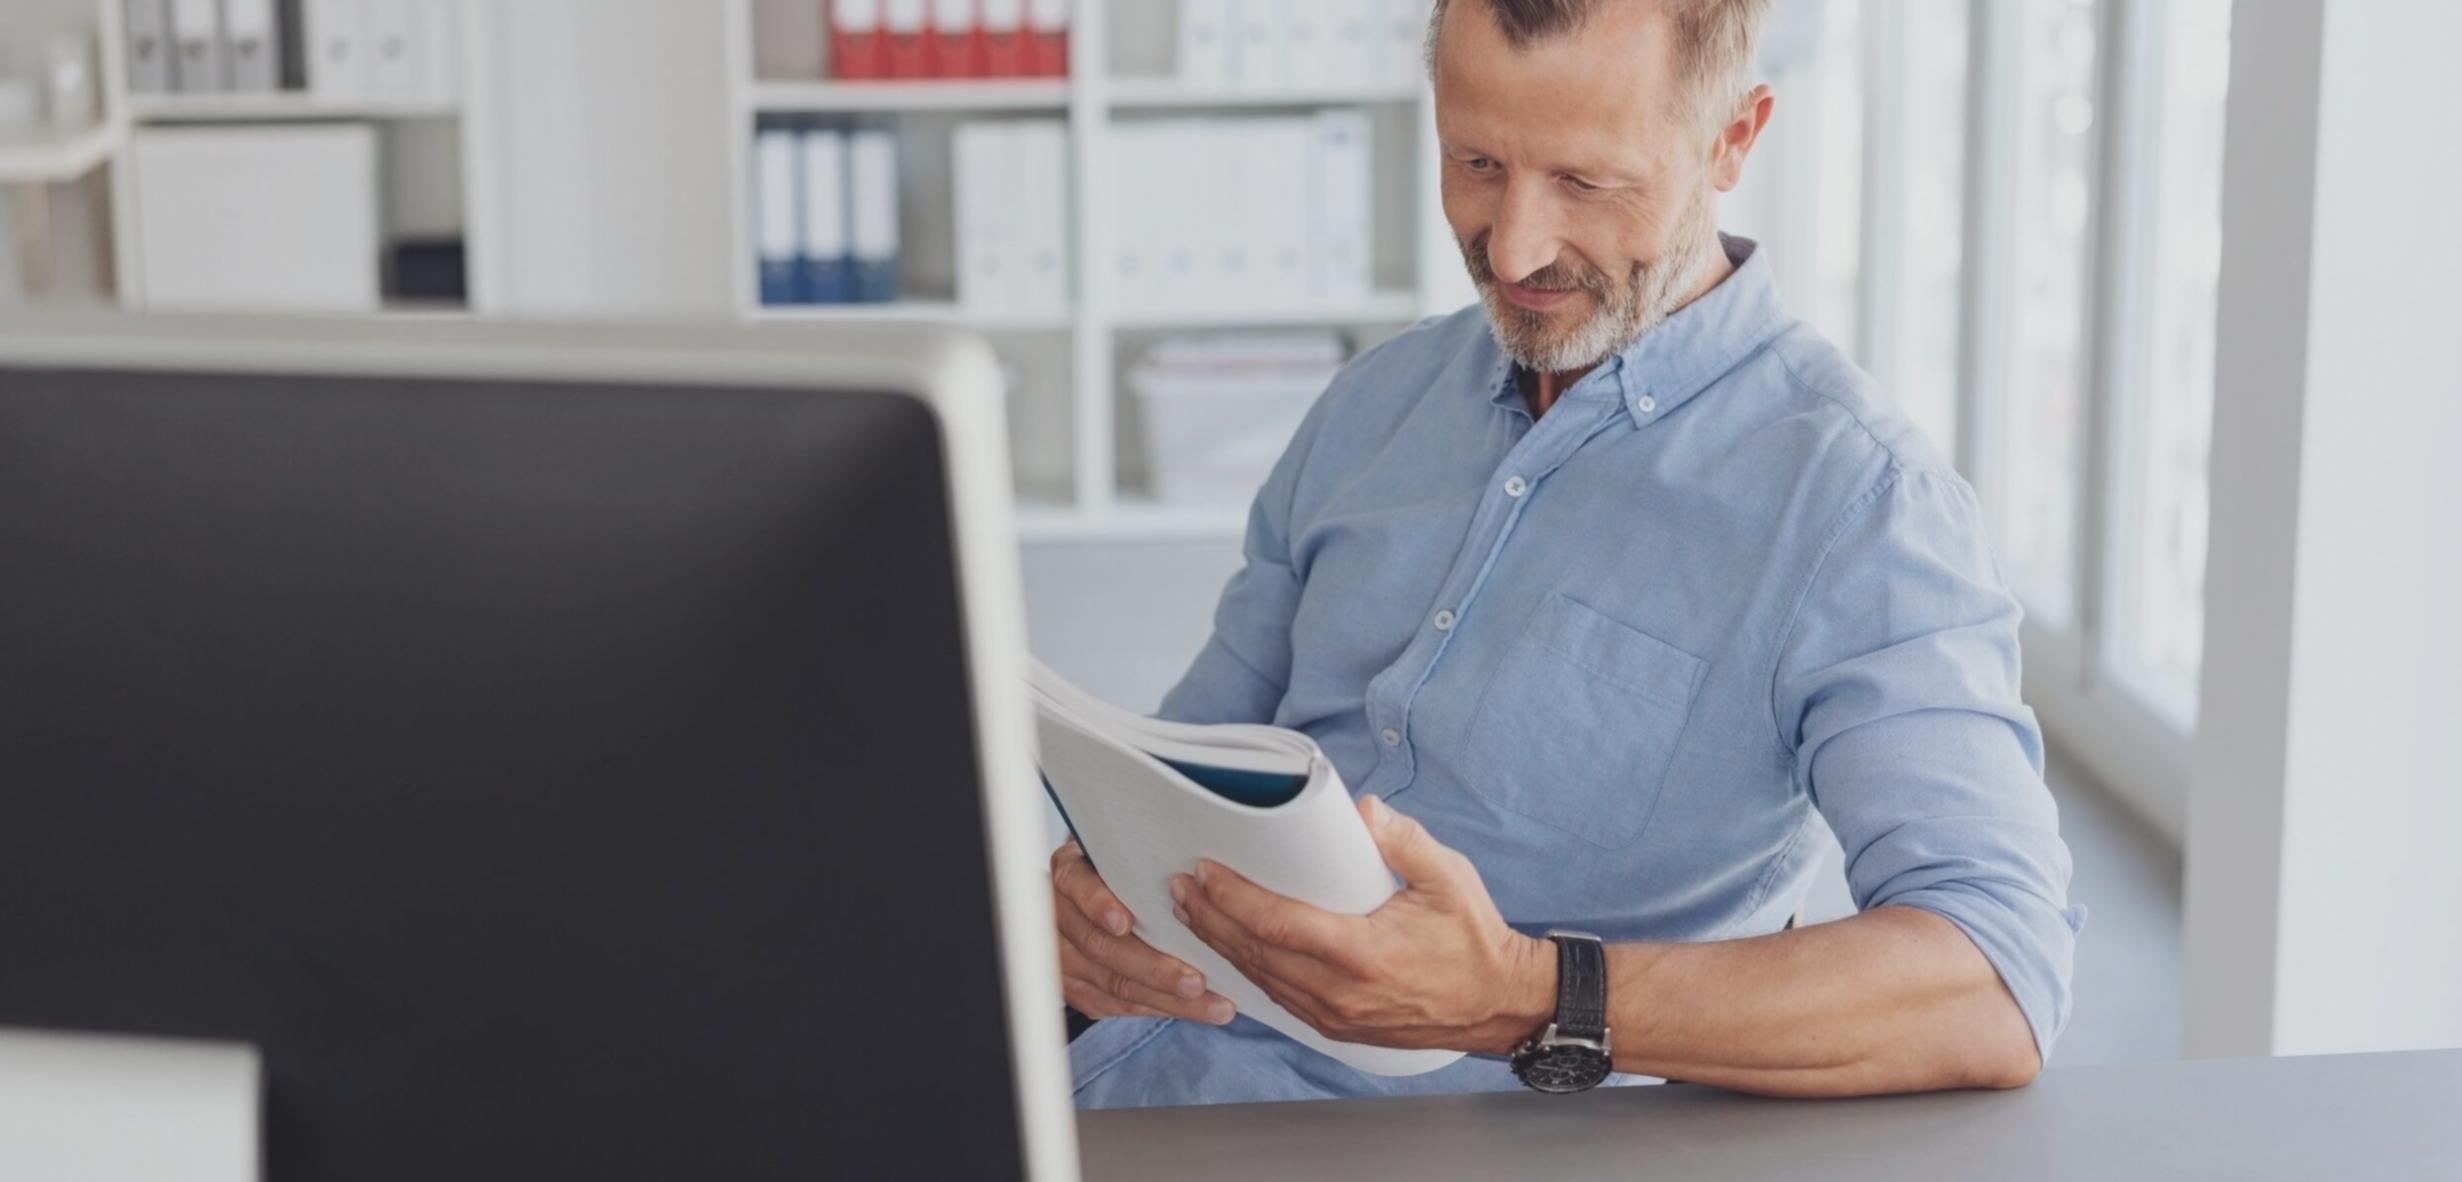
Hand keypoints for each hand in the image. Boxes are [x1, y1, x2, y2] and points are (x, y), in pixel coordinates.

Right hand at [1050, 838, 1236, 1024]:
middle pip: (1101, 947)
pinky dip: (1158, 1008)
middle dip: (1153, 968)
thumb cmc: (1122, 874)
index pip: (1076, 885)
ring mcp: (1064, 958)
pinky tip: (1194, 1010)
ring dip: (1167, 998)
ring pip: (1114, 985)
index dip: (1098, 904)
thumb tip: (1198, 868)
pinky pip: (1117, 1005)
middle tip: (1195, 982)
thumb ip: (1147, 860)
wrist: (1090, 901)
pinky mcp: (1077, 989)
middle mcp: (1059, 917)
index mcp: (1070, 874)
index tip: (1123, 922)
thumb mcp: (1125, 855)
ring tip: (1212, 1004)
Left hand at [1170, 795, 1553, 1053]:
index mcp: (1363, 953)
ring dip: (1221, 944)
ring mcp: (1335, 1015)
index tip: (1204, 870)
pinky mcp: (1336, 1026)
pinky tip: (1229, 950)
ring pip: (1261, 980)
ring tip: (1190, 912)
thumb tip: (1360, 811)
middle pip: (1255, 954)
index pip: (1277, 924)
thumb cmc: (1474, 940)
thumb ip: (1403, 840)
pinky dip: (1248, 971)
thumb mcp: (1449, 877)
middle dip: (1210, 918)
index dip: (1232, 898)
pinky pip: (1279, 998)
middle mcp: (1341, 992)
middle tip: (1178, 886)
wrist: (1499, 1003)